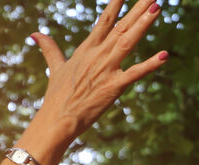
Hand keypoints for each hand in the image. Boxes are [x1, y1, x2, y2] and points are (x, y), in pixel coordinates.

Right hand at [30, 0, 167, 141]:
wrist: (57, 120)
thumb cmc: (56, 97)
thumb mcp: (55, 68)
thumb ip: (49, 48)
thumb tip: (35, 34)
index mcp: (86, 50)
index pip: (104, 21)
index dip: (116, 4)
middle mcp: (98, 55)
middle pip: (121, 26)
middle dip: (137, 9)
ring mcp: (106, 69)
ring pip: (128, 41)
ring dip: (143, 24)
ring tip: (157, 7)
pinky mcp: (114, 86)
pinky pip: (135, 73)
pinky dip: (150, 64)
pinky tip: (164, 55)